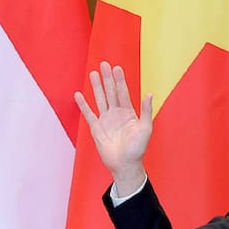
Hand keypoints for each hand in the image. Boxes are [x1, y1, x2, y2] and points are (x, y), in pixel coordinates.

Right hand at [74, 61, 153, 194]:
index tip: (116, 68)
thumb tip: (149, 94)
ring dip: (96, 87)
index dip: (120, 80)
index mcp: (129, 113)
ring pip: (100, 99)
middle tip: (103, 64)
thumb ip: (147, 112)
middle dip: (107, 78)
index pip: (123, 93)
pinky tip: (79, 95)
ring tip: (93, 73)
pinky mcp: (96, 128)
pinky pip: (88, 114)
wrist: (125, 164)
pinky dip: (83, 105)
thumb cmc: (138, 148)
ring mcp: (106, 120)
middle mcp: (116, 114)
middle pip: (110, 92)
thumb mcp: (146, 129)